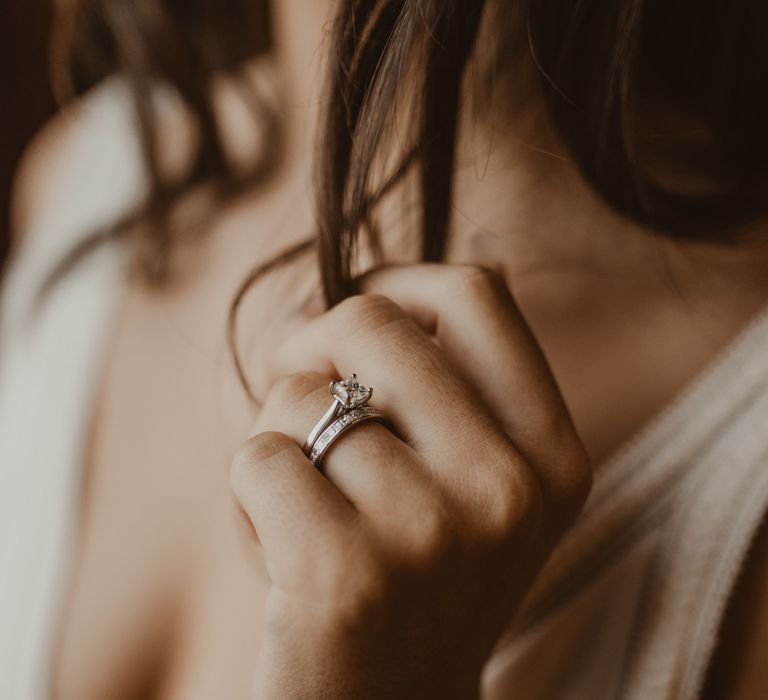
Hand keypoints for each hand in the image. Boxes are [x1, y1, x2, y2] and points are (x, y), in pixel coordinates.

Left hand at [231, 264, 591, 698]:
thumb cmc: (410, 579)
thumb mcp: (473, 483)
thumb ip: (463, 379)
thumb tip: (457, 259)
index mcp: (552, 458)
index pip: (475, 293)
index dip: (396, 280)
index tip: (353, 313)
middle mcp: (510, 490)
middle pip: (372, 322)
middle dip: (307, 344)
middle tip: (296, 397)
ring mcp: (435, 533)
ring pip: (299, 395)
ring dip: (278, 441)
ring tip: (308, 511)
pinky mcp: (347, 575)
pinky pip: (257, 456)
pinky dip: (247, 496)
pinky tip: (282, 554)